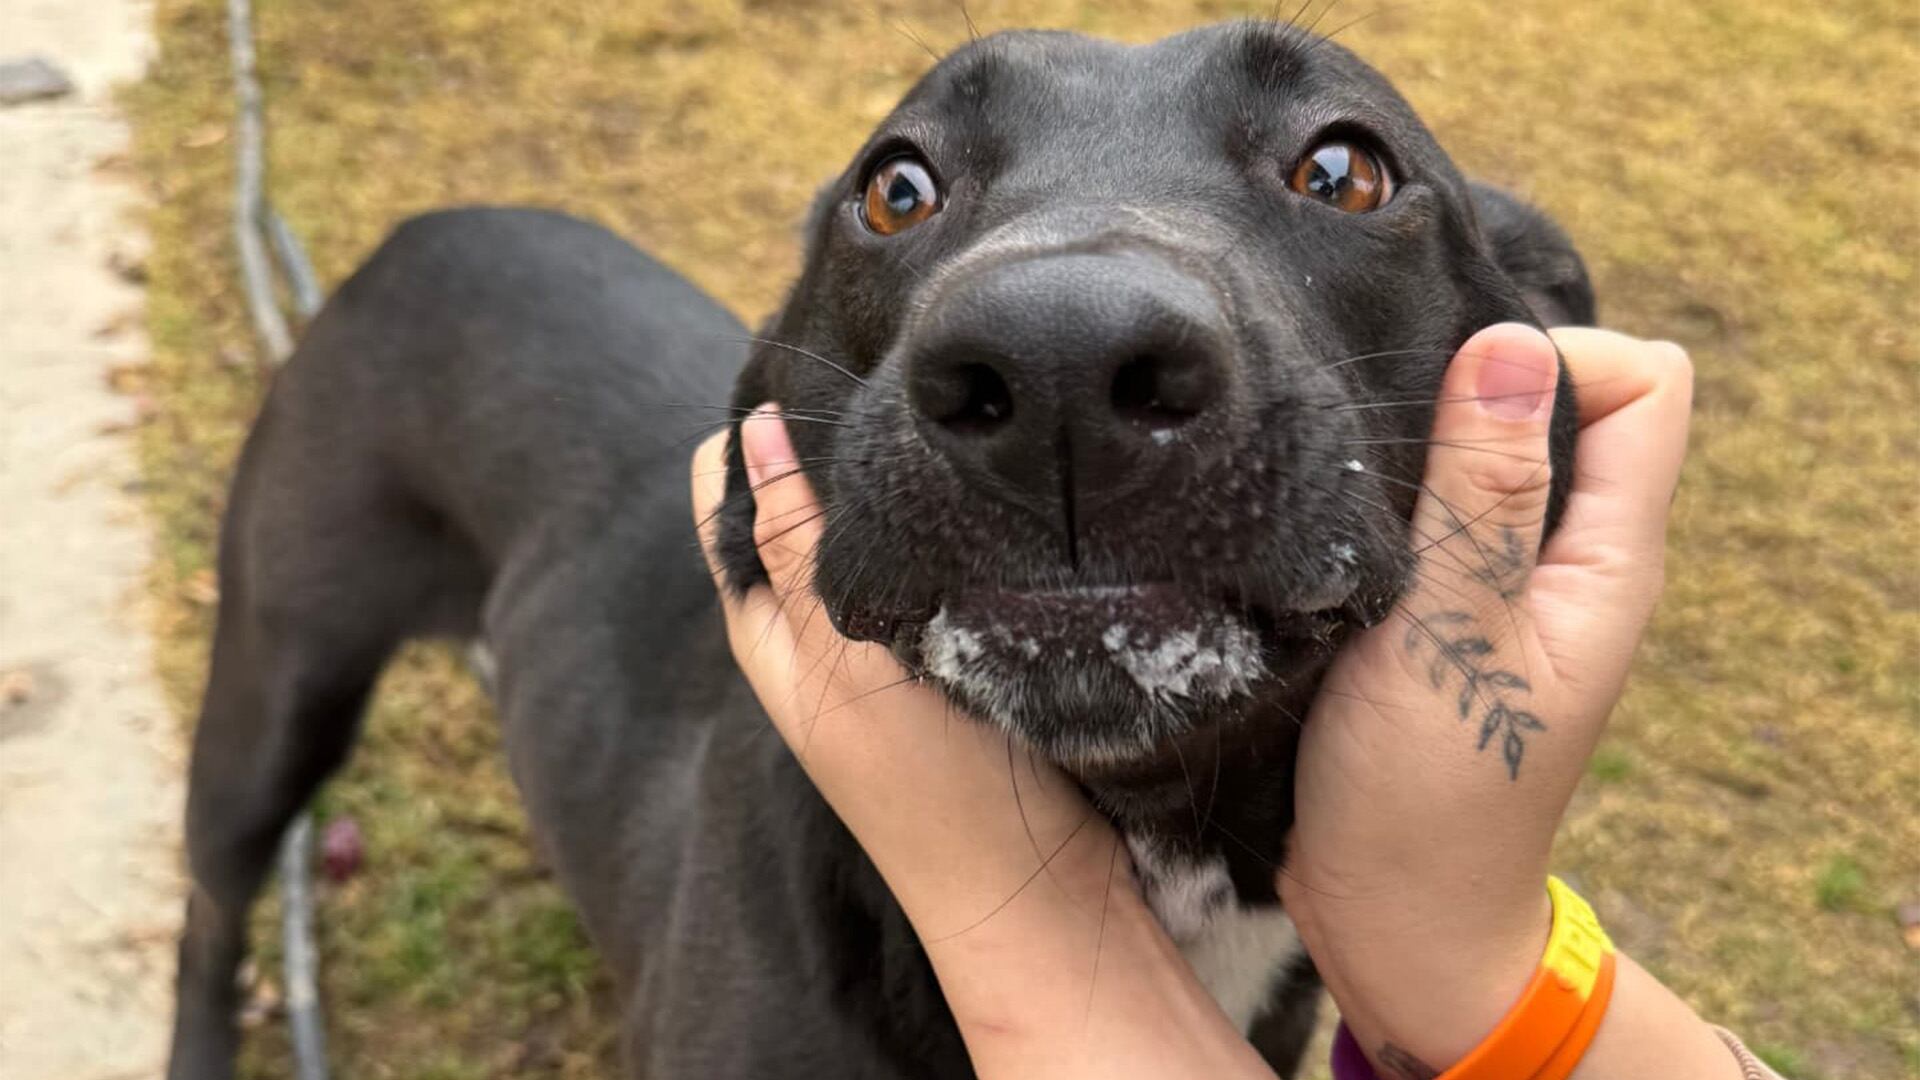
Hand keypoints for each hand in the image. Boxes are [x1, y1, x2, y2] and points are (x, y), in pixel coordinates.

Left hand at [693, 416, 1272, 1077]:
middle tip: (894, 363)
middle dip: (825, 439)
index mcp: (770, 632)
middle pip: (798, 504)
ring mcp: (890, 643)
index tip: (813, 359)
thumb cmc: (934, 791)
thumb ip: (798, 550)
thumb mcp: (849, 662)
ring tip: (942, 406)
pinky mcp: (955, 652)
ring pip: (872, 528)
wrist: (1039, 899)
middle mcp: (820, 632)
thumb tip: (749, 430)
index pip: (728, 499)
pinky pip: (931, 561)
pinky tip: (983, 479)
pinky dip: (940, 518)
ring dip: (891, 476)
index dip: (751, 430)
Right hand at [1280, 325, 1694, 1074]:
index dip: (1559, 358)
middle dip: (1477, 387)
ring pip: (1493, 454)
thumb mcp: (1448, 637)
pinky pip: (1438, 509)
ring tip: (1346, 479)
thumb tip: (1512, 344)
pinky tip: (1332, 520)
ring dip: (1424, 445)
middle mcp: (1573, 561)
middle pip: (1566, 404)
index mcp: (1608, 561)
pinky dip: (1391, 495)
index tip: (1451, 401)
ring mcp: (1511, 589)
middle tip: (1381, 436)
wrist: (1386, 917)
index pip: (1646, 384)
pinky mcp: (1447, 612)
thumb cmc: (1422, 800)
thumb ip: (1482, 497)